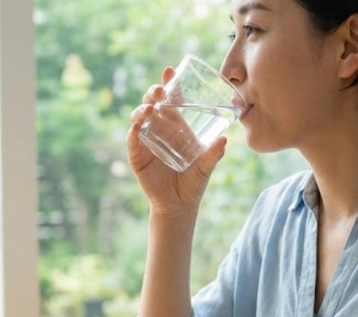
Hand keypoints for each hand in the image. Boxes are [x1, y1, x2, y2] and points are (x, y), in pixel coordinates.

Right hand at [127, 67, 227, 216]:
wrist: (179, 205)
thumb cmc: (194, 182)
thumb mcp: (206, 167)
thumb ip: (213, 155)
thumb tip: (224, 141)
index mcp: (176, 126)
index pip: (171, 99)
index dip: (169, 84)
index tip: (169, 71)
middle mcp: (159, 129)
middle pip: (152, 103)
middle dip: (153, 93)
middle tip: (160, 90)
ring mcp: (146, 141)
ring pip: (139, 117)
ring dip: (143, 109)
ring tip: (151, 108)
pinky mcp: (137, 156)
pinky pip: (133, 140)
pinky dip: (133, 132)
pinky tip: (137, 126)